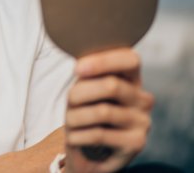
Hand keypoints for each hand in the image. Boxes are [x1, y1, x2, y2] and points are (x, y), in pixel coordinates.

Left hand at [63, 48, 153, 172]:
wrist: (88, 153)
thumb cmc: (84, 113)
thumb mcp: (84, 89)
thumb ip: (88, 74)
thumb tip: (81, 64)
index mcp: (132, 79)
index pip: (131, 59)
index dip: (104, 61)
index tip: (77, 69)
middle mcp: (143, 99)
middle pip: (112, 85)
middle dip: (80, 94)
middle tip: (68, 104)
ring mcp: (143, 122)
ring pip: (103, 111)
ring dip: (75, 117)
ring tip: (70, 123)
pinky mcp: (137, 143)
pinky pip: (100, 134)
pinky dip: (78, 135)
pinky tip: (74, 137)